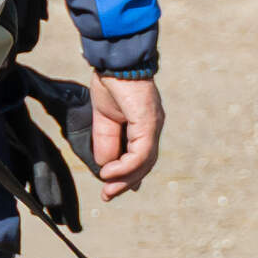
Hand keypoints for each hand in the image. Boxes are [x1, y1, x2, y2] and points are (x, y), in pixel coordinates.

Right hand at [89, 73, 162, 197]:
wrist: (114, 61)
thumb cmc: (110, 83)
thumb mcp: (104, 119)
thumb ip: (106, 142)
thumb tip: (105, 166)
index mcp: (144, 124)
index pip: (141, 157)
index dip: (127, 175)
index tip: (111, 188)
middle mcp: (153, 126)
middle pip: (144, 164)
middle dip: (125, 182)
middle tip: (108, 195)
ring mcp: (153, 125)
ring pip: (145, 162)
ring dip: (124, 178)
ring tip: (108, 188)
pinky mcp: (148, 123)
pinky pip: (140, 153)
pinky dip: (125, 166)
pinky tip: (109, 172)